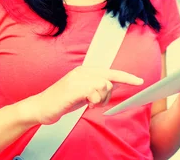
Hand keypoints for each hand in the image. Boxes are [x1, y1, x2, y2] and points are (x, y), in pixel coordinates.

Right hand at [26, 66, 143, 124]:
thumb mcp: (83, 93)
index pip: (111, 72)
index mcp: (86, 71)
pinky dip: (93, 101)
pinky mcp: (73, 88)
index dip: (127, 76)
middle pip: (109, 80)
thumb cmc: (62, 101)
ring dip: (100, 99)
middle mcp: (82, 72)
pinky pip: (94, 92)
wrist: (40, 107)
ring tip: (89, 104)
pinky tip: (86, 104)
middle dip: (107, 95)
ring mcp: (77, 79)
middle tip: (95, 103)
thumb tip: (111, 87)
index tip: (140, 81)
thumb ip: (96, 88)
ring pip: (104, 86)